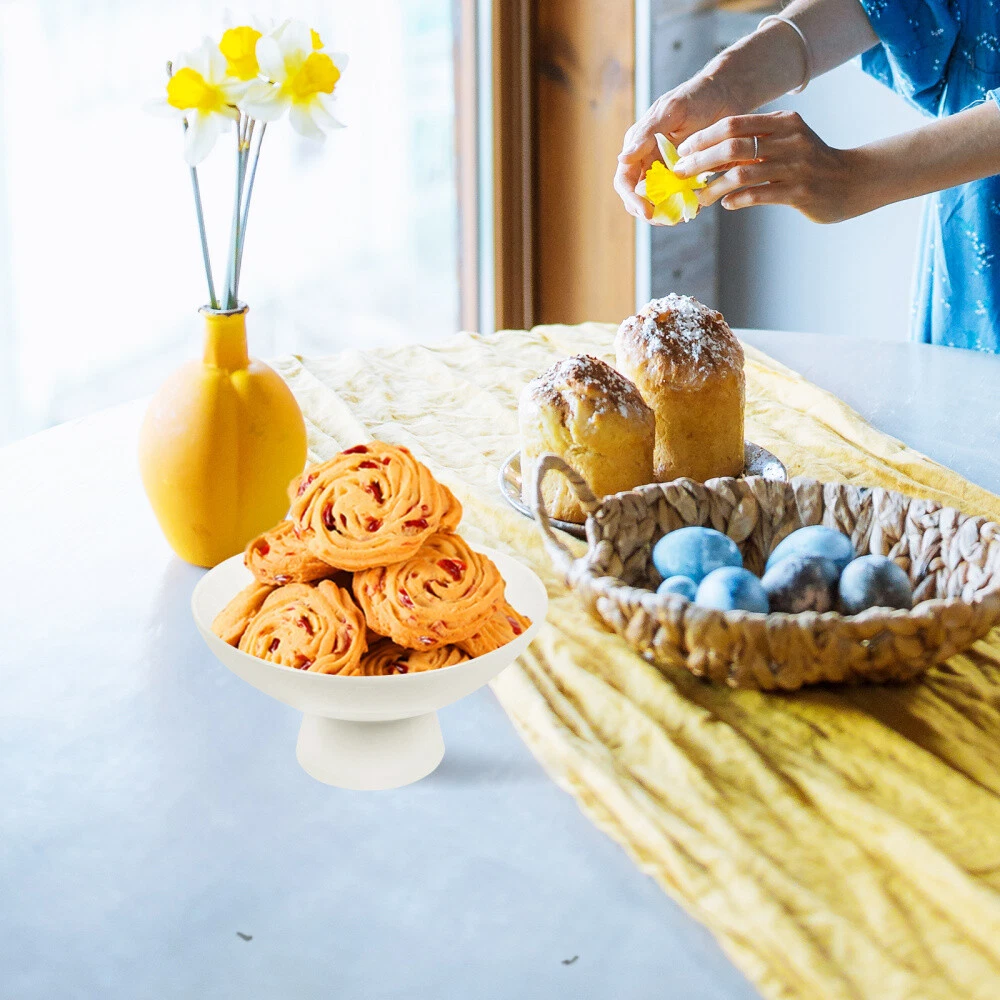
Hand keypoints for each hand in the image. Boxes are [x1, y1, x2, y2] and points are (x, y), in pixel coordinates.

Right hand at [614, 74, 734, 220]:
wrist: (728, 93)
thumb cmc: (697, 96)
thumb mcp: (671, 112)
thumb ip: (646, 135)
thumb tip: (622, 158)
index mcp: (638, 146)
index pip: (625, 182)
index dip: (632, 200)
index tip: (647, 211)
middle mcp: (649, 161)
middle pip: (639, 198)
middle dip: (649, 212)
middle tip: (668, 219)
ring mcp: (667, 170)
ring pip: (658, 202)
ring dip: (668, 212)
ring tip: (683, 214)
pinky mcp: (686, 174)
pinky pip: (681, 197)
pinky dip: (686, 205)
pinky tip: (697, 206)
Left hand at [672, 110, 869, 223]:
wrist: (853, 181)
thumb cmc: (812, 162)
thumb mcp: (789, 140)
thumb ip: (758, 141)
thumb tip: (713, 152)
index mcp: (784, 122)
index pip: (734, 123)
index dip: (704, 137)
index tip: (683, 150)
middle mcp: (789, 140)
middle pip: (733, 146)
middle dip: (700, 161)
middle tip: (681, 174)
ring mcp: (795, 166)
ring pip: (741, 173)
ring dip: (714, 187)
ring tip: (700, 197)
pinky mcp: (798, 192)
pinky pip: (758, 195)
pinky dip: (737, 200)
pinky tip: (727, 204)